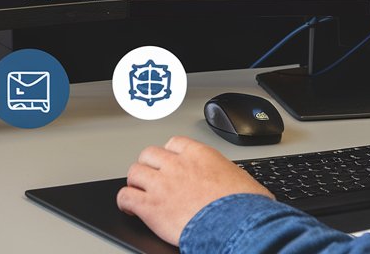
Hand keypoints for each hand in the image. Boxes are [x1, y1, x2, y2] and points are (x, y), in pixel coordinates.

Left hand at [117, 136, 273, 245]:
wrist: (236, 225)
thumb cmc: (244, 207)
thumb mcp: (243, 181)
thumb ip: (230, 178)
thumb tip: (239, 186)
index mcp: (199, 155)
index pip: (174, 143)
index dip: (169, 155)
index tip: (170, 163)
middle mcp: (177, 165)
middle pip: (149, 154)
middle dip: (149, 166)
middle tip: (152, 178)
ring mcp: (161, 184)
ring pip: (134, 172)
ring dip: (136, 183)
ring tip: (138, 192)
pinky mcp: (150, 206)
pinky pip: (125, 197)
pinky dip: (125, 203)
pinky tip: (129, 208)